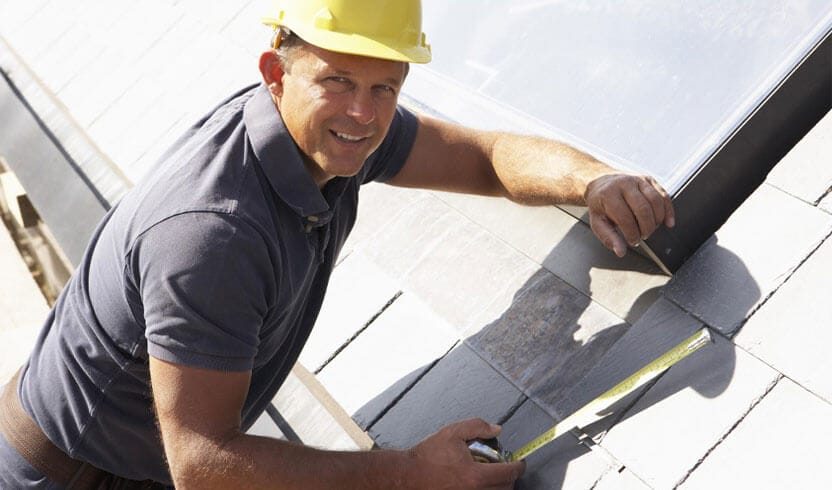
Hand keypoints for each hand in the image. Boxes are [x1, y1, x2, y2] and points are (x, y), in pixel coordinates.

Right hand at [406, 419, 524, 488]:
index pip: (509, 473)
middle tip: (507, 467)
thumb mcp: (453, 432)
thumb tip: (496, 430)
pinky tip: (481, 483)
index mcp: (476, 475)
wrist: (408, 474)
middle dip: (511, 477)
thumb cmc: (427, 456)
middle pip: (506, 488)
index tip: (520, 462)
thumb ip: (478, 427)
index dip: (519, 466)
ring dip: (500, 486)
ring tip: (495, 476)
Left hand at [584, 173, 674, 256]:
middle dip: (646, 228)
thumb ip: (608, 237)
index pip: (625, 218)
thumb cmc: (600, 204)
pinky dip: (668, 210)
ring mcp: (638, 180)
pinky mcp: (649, 180)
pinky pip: (664, 195)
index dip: (632, 234)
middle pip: (643, 209)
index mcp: (608, 194)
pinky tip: (668, 221)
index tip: (633, 241)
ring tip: (650, 229)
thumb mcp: (597, 222)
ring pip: (656, 201)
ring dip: (657, 220)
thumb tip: (620, 251)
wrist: (600, 182)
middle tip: (643, 236)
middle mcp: (624, 184)